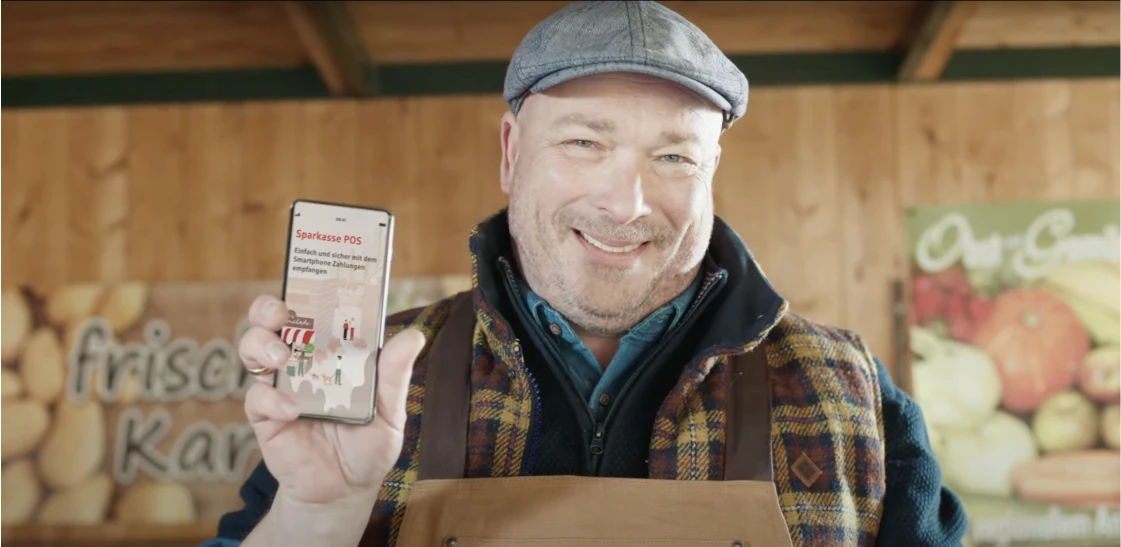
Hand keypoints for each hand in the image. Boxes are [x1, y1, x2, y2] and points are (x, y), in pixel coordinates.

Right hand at [238, 295, 424, 506]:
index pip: (315, 311)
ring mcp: (280, 387)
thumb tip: (413, 336)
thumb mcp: (389, 412)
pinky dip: (271, 399)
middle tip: (282, 311)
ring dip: (263, 344)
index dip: (309, 289)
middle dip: (269, 307)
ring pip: (254, 349)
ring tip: (284, 356)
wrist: (344, 491)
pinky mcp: (266, 417)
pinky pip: (257, 398)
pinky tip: (292, 410)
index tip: (312, 274)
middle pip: (272, 321)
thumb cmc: (368, 446)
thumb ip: (394, 377)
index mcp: (331, 353)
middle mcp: (302, 362)